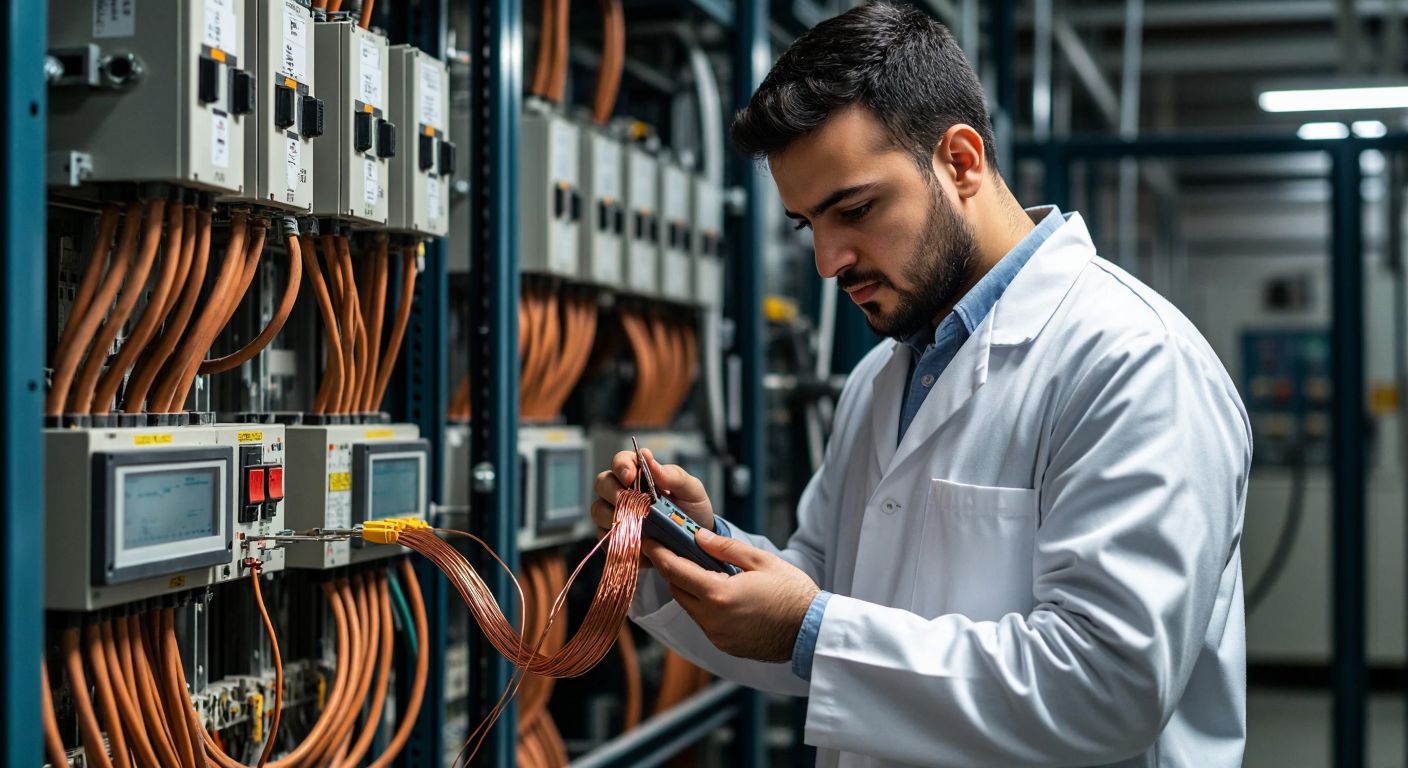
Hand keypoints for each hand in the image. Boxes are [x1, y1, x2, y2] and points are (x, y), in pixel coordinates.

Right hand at [592, 448, 715, 531]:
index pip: (621, 461)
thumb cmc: (692, 511)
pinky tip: (635, 541)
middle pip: (603, 483)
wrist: (695, 543)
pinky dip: (616, 539)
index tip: (630, 476)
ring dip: (612, 516)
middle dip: (612, 491)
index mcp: (641, 474)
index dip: (621, 466)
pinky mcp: (615, 538)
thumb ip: (672, 475)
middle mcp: (623, 491)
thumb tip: (648, 458)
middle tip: (628, 502)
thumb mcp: (692, 491)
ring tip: (635, 524)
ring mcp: (616, 515)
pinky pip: (604, 537)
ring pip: (598, 510)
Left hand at [645, 528, 818, 662]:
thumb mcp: (761, 561)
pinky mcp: (724, 645)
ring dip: (688, 589)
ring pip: (690, 607)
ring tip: (698, 569)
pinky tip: (718, 593)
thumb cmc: (792, 593)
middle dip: (672, 570)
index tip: (649, 542)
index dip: (659, 554)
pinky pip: (704, 622)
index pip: (676, 571)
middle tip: (671, 550)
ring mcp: (717, 636)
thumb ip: (725, 548)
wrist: (811, 632)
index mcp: (718, 595)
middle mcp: (711, 619)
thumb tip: (699, 537)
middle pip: (678, 590)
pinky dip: (703, 606)